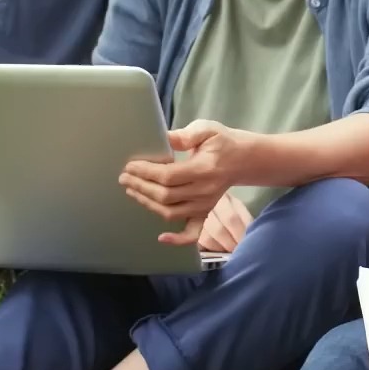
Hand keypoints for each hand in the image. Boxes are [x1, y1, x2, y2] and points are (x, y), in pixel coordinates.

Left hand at [120, 120, 257, 245]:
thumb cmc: (223, 142)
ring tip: (131, 191)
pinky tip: (161, 238)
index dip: (146, 172)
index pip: (169, 176)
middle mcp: (204, 191)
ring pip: (171, 213)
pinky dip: (178, 239)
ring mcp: (205, 205)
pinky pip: (193, 233)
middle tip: (124, 177)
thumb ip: (186, 135)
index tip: (130, 166)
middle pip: (166, 196)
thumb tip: (164, 139)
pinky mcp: (205, 213)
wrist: (244, 159)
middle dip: (141, 187)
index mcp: (204, 169)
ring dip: (148, 204)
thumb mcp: (207, 130)